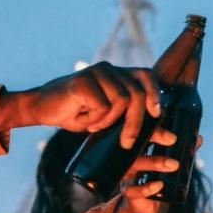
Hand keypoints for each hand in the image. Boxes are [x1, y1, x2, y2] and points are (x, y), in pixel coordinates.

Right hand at [0, 61, 161, 148]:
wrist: (41, 109)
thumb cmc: (77, 114)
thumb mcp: (110, 121)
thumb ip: (136, 123)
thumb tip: (171, 137)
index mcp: (118, 75)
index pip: (147, 76)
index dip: (155, 94)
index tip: (157, 113)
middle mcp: (109, 69)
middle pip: (136, 94)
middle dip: (135, 122)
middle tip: (126, 143)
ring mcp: (96, 72)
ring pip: (122, 100)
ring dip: (108, 121)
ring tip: (93, 124)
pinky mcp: (83, 79)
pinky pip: (103, 105)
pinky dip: (94, 119)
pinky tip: (81, 117)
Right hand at [111, 129, 202, 212]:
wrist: (143, 207)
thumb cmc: (155, 180)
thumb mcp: (168, 165)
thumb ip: (182, 152)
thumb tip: (199, 139)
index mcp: (139, 149)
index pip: (144, 132)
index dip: (156, 129)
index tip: (173, 133)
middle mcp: (130, 159)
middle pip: (137, 142)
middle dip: (154, 138)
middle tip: (172, 140)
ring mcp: (128, 175)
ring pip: (136, 164)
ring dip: (155, 162)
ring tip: (173, 164)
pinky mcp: (129, 192)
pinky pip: (134, 189)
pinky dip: (147, 187)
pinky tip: (159, 185)